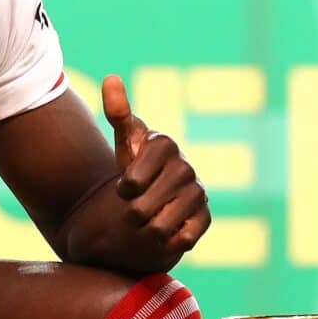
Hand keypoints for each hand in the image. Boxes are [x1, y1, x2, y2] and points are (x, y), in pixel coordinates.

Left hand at [102, 75, 209, 257]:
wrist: (160, 192)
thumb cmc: (138, 163)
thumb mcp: (125, 140)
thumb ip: (117, 112)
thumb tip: (111, 78)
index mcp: (164, 143)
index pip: (132, 182)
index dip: (124, 189)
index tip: (125, 185)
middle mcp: (186, 166)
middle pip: (141, 209)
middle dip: (131, 213)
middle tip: (134, 206)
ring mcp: (198, 192)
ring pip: (159, 227)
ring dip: (147, 229)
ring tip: (149, 218)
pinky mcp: (206, 217)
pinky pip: (183, 239)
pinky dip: (169, 240)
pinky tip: (168, 228)